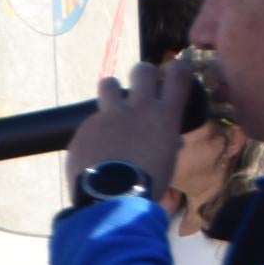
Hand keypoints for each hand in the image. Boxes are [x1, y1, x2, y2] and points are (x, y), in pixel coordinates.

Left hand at [63, 59, 191, 197]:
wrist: (113, 196)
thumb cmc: (148, 182)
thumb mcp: (167, 160)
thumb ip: (167, 143)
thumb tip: (171, 140)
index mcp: (164, 115)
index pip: (178, 75)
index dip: (177, 68)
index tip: (173, 69)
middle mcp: (138, 108)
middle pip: (142, 70)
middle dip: (142, 73)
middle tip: (140, 83)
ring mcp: (109, 115)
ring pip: (109, 84)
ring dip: (111, 90)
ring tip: (111, 106)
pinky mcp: (85, 126)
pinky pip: (90, 122)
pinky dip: (93, 131)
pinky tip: (93, 149)